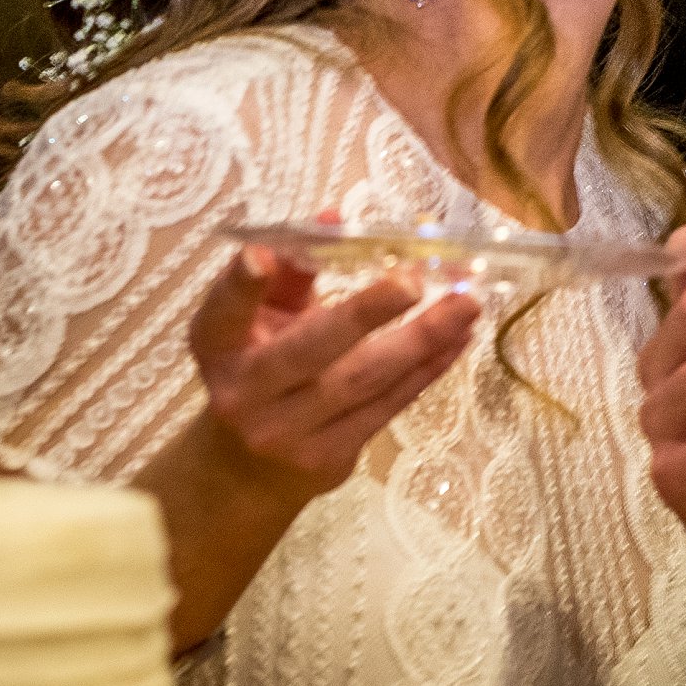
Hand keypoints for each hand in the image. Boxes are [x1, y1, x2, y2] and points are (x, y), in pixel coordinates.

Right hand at [186, 242, 479, 504]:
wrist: (249, 468)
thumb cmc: (260, 368)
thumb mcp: (262, 319)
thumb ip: (293, 270)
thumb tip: (334, 217)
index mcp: (220, 347)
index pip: (223, 312)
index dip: (242, 285)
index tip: (260, 255)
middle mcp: (246, 391)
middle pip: (310, 350)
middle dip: (365, 312)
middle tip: (413, 280)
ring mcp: (289, 430)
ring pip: (363, 380)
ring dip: (421, 340)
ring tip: (465, 304)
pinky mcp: (329, 457)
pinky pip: (387, 406)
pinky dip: (426, 370)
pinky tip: (457, 339)